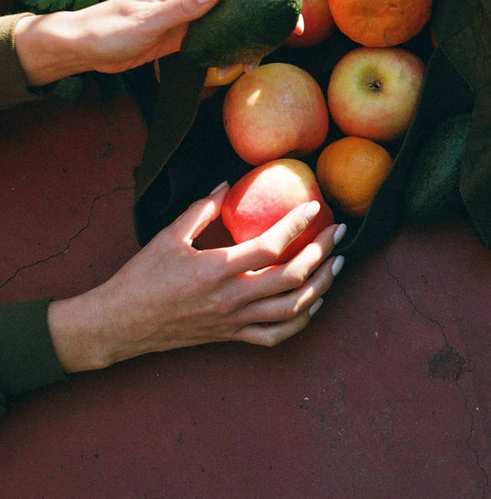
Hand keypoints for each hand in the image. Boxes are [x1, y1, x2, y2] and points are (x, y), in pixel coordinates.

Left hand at [13, 0, 304, 86]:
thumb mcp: (144, 21)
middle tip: (297, 23)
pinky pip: (222, 37)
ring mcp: (193, 14)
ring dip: (259, 30)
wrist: (84, 48)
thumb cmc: (107, 30)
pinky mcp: (188, 35)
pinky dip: (236, 50)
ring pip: (238, 14)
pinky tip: (237, 68)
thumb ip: (181, 7)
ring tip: (272, 50)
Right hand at [47, 186, 346, 371]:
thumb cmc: (141, 278)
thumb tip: (226, 184)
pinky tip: (313, 302)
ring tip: (337, 265)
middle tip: (338, 232)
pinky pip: (275, 336)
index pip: (271, 246)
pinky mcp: (230, 338)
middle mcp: (231, 298)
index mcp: (217, 269)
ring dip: (321, 286)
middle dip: (322, 253)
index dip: (298, 224)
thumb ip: (200, 209)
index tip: (316, 207)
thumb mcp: (168, 236)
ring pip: (292, 310)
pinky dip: (301, 321)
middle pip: (292, 278)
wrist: (119, 325)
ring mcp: (234, 322)